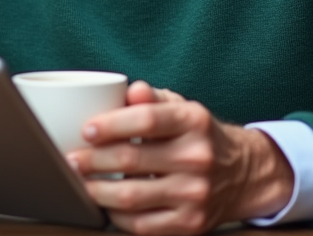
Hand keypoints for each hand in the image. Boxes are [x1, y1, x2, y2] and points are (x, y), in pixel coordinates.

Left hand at [66, 82, 293, 234]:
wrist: (243, 174)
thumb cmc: (198, 136)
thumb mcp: (182, 107)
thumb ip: (153, 98)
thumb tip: (131, 90)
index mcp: (193, 121)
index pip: (145, 120)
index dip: (111, 124)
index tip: (86, 130)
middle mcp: (197, 157)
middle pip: (132, 160)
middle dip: (92, 161)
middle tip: (70, 160)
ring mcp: (195, 194)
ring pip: (131, 196)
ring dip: (96, 190)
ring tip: (79, 183)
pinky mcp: (191, 224)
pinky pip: (142, 225)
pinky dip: (116, 216)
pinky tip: (104, 204)